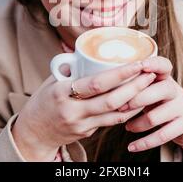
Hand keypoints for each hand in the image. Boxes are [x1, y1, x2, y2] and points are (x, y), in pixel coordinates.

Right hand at [12, 61, 156, 160]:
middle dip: (134, 87)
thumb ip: (70, 68)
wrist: (33, 132)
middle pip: (111, 100)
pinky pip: (111, 122)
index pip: (96, 83)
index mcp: (61, 92)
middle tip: (150, 73)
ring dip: (136, 100)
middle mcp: (72, 111)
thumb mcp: (52, 81)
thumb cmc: (44, 100)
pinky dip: (127, 111)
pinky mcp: (87, 133)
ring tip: (149, 86)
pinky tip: (138, 101)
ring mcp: (81, 125)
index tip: (137, 63)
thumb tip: (87, 49)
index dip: (120, 74)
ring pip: (115, 114)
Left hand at [119, 56, 182, 159]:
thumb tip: (103, 85)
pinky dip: (145, 143)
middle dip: (137, 99)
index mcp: (165, 77)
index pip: (164, 65)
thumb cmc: (156, 102)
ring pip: (157, 116)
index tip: (141, 65)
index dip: (154, 63)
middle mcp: (176, 89)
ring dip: (138, 124)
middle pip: (161, 89)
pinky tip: (131, 146)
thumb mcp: (149, 90)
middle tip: (120, 108)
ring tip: (127, 127)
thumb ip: (134, 85)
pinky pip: (163, 135)